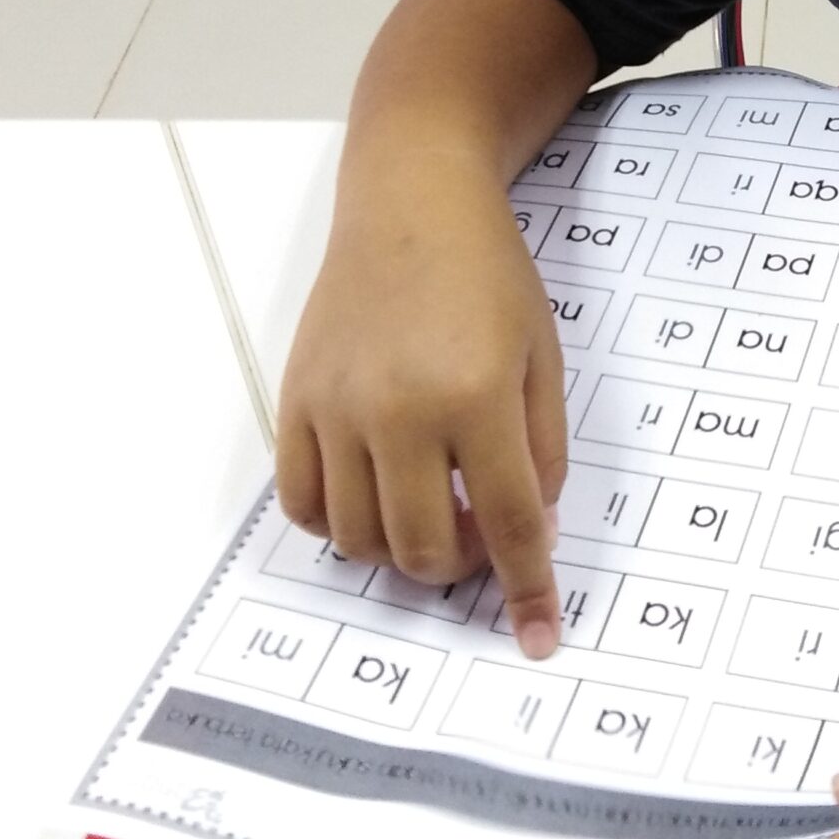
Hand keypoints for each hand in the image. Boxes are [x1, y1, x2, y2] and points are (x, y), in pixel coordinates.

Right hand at [275, 167, 569, 656]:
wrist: (411, 204)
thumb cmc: (488, 274)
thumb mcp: (543, 355)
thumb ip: (543, 449)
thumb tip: (532, 531)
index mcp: (478, 396)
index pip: (510, 523)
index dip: (528, 587)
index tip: (538, 634)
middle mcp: (401, 411)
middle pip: (424, 548)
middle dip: (461, 566)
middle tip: (481, 534)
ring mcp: (339, 409)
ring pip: (359, 540)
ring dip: (400, 550)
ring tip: (430, 512)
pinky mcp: (296, 402)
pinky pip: (303, 503)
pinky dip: (337, 526)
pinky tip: (372, 501)